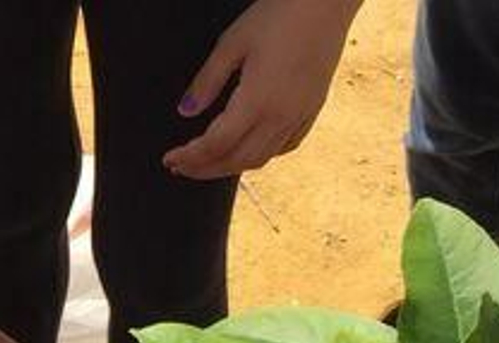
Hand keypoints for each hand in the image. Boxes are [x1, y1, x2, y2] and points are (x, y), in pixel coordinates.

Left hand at [164, 0, 358, 179]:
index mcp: (257, 100)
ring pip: (261, 158)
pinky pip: (285, 146)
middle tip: (181, 168)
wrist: (327, 1)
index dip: (190, 157)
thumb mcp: (232, 43)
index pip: (216, 144)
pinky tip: (247, 150)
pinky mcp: (313, 110)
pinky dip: (261, 155)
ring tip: (208, 163)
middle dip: (205, 169)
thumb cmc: (279, 15)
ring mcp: (300, 115)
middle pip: (237, 160)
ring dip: (230, 166)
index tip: (170, 160)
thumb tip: (186, 110)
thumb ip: (207, 81)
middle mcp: (281, 116)